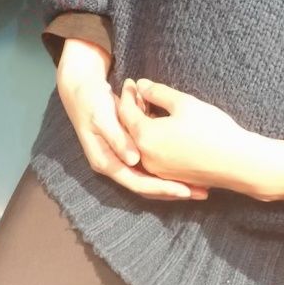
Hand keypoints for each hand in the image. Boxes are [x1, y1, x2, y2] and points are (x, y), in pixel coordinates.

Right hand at [57, 39, 208, 199]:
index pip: (137, 183)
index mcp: (106, 162)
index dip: (161, 188)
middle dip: (173, 191)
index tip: (184, 190)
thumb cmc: (92, 102)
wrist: (82, 91)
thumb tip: (134, 160)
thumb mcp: (103, 117)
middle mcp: (116, 165)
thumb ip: (117, 138)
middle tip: (201, 193)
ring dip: (175, 183)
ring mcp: (124, 159)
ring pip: (152, 179)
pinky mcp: (132, 151)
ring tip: (201, 188)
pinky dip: (170, 170)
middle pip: (147, 186)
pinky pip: (153, 167)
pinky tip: (189, 171)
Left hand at [118, 78, 283, 200]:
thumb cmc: (212, 130)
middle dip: (132, 110)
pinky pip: (153, 155)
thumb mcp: (184, 103)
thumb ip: (158, 92)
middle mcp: (145, 157)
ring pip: (140, 144)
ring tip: (151, 109)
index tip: (132, 81)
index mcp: (145, 137)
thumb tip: (142, 85)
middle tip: (139, 93)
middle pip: (129, 130)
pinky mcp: (170, 177)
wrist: (237, 163)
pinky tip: (164, 128)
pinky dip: (152, 140)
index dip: (128, 94)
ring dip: (142, 126)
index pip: (125, 112)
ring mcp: (157, 170)